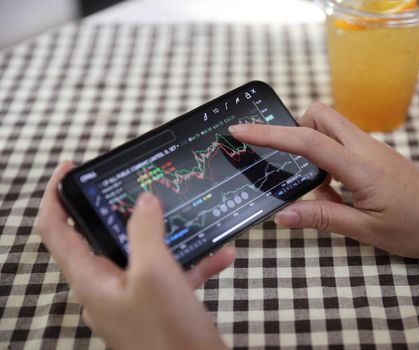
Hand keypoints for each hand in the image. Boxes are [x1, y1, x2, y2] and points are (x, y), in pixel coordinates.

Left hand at [37, 162, 232, 349]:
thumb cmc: (168, 336)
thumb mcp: (155, 273)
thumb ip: (145, 231)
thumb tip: (143, 201)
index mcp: (91, 281)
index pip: (56, 230)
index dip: (57, 195)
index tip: (71, 168)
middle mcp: (107, 289)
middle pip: (103, 238)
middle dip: (124, 210)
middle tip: (141, 188)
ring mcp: (133, 300)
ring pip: (144, 255)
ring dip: (168, 236)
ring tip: (189, 217)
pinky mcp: (158, 307)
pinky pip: (171, 276)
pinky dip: (193, 262)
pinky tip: (221, 254)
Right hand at [229, 103, 418, 281]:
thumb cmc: (418, 229)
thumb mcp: (367, 230)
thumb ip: (323, 218)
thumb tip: (282, 214)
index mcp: (359, 165)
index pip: (306, 140)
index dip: (270, 133)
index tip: (240, 129)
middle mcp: (364, 148)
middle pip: (320, 116)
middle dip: (294, 129)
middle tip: (286, 163)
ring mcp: (373, 149)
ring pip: (332, 128)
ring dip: (312, 148)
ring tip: (313, 189)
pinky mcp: (378, 157)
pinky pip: (343, 145)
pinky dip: (328, 161)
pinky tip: (335, 194)